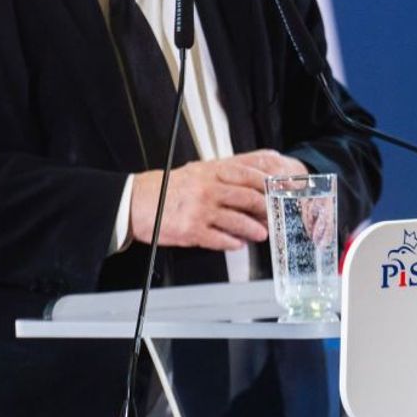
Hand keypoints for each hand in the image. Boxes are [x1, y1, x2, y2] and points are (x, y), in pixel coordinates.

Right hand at [129, 150, 308, 250]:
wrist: (137, 202)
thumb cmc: (167, 188)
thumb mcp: (197, 171)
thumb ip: (223, 173)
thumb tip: (250, 178)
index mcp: (210, 172)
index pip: (247, 174)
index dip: (267, 183)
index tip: (278, 190)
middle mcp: (208, 189)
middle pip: (248, 198)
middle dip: (266, 209)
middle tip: (274, 215)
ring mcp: (201, 210)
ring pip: (238, 220)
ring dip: (254, 229)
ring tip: (262, 234)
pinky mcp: (192, 230)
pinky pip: (219, 239)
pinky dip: (232, 243)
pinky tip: (238, 244)